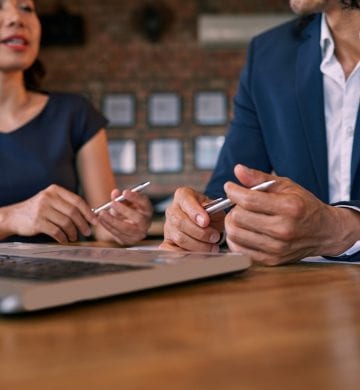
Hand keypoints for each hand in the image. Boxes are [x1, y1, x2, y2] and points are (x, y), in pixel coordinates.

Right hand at [3, 185, 96, 242]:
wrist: (14, 216)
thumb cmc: (38, 209)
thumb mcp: (51, 200)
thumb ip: (67, 204)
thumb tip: (90, 214)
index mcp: (55, 190)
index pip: (77, 200)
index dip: (88, 212)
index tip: (95, 221)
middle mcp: (48, 197)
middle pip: (73, 212)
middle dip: (83, 224)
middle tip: (88, 232)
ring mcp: (42, 209)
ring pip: (66, 223)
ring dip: (73, 232)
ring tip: (74, 237)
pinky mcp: (37, 222)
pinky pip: (56, 231)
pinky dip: (63, 237)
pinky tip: (64, 240)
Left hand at [96, 189, 152, 245]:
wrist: (124, 225)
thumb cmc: (126, 210)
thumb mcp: (123, 202)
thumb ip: (119, 197)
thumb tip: (115, 193)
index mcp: (147, 209)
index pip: (144, 203)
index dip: (135, 197)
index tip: (125, 192)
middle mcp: (146, 222)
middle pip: (138, 218)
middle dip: (124, 210)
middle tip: (112, 203)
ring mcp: (138, 233)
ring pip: (126, 228)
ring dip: (112, 220)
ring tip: (102, 213)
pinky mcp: (129, 240)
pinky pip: (118, 234)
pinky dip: (108, 226)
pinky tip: (101, 220)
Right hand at [160, 187, 224, 251]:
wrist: (205, 222)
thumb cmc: (210, 213)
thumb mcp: (216, 208)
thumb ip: (214, 211)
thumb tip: (209, 217)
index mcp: (183, 195)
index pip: (186, 201)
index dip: (195, 212)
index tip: (206, 221)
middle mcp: (172, 210)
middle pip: (180, 222)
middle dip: (200, 232)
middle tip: (215, 237)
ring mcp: (168, 226)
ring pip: (179, 238)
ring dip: (198, 245)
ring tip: (212, 247)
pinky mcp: (167, 241)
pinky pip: (170, 250)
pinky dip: (184, 254)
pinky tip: (198, 254)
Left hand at [224, 165, 359, 264]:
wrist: (324, 232)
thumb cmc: (303, 206)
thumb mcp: (286, 186)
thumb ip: (260, 178)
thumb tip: (238, 170)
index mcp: (289, 207)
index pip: (249, 200)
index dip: (233, 192)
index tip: (230, 187)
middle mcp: (283, 230)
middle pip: (239, 217)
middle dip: (233, 207)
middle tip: (239, 204)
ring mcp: (277, 248)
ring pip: (235, 234)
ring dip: (232, 223)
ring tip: (240, 216)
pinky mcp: (271, 260)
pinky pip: (239, 249)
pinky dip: (235, 238)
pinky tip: (242, 230)